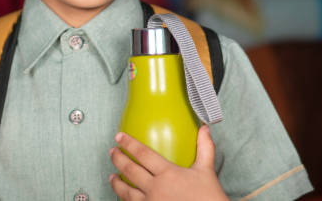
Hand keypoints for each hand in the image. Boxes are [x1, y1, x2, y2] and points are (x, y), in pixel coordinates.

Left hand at [109, 125, 228, 200]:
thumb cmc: (209, 198)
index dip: (128, 143)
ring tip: (111, 176)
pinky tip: (123, 197)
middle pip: (130, 171)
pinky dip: (124, 200)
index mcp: (168, 173)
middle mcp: (156, 188)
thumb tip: (204, 129)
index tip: (119, 137)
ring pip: (126, 192)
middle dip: (118, 159)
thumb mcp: (207, 172)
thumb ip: (204, 148)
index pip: (142, 154)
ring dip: (116, 183)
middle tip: (112, 152)